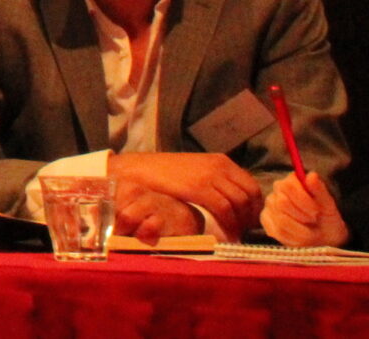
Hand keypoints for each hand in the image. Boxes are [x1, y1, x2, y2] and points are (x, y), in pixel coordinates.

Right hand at [113, 152, 261, 238]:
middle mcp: (220, 166)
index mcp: (221, 161)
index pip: (252, 185)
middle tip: (244, 230)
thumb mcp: (196, 171)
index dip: (256, 206)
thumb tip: (234, 203)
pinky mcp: (199, 188)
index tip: (251, 220)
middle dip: (250, 216)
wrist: (141, 170)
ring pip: (239, 203)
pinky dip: (229, 225)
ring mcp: (210, 176)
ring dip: (241, 223)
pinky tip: (227, 235)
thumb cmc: (166, 174)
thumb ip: (215, 182)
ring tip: (235, 234)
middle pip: (250, 195)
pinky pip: (224, 210)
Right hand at [263, 171, 348, 246]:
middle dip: (302, 215)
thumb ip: (319, 190)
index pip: (287, 186)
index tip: (316, 211)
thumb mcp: (328, 205)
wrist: (324, 238)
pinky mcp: (265, 221)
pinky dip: (293, 237)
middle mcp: (277, 191)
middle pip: (282, 203)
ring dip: (301, 229)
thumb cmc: (326, 218)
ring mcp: (269, 206)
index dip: (302, 200)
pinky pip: (277, 231)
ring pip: (281, 219)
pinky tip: (299, 235)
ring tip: (309, 230)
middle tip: (313, 220)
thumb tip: (311, 175)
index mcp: (291, 182)